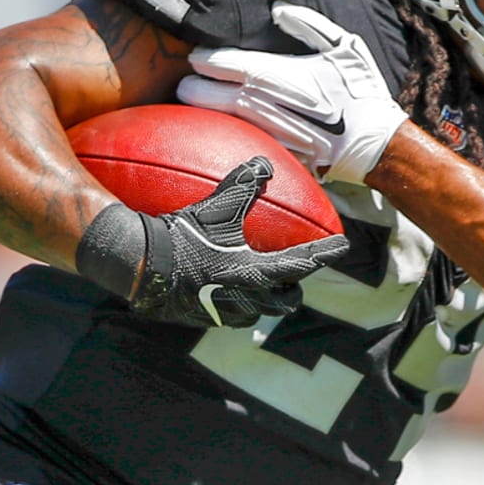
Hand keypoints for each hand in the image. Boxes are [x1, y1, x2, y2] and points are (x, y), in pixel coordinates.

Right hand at [76, 156, 349, 327]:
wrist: (139, 267)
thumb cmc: (181, 236)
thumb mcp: (216, 208)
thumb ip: (243, 186)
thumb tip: (264, 163)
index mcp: (255, 273)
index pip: (303, 263)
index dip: (326, 253)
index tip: (344, 246)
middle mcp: (247, 299)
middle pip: (286, 301)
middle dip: (294, 289)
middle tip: (296, 274)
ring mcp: (225, 314)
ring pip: (260, 313)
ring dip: (267, 301)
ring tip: (265, 286)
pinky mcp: (205, 321)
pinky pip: (233, 317)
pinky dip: (239, 305)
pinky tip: (229, 292)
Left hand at [177, 2, 407, 185]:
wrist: (376, 144)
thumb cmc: (361, 92)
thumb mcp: (344, 46)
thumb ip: (308, 24)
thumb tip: (278, 9)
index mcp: (274, 73)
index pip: (221, 62)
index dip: (204, 58)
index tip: (199, 56)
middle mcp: (261, 103)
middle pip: (204, 94)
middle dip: (192, 86)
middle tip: (189, 81)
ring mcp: (261, 131)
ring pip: (214, 119)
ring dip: (202, 109)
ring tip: (199, 101)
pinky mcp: (270, 153)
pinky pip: (236, 138)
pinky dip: (225, 131)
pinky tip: (225, 126)